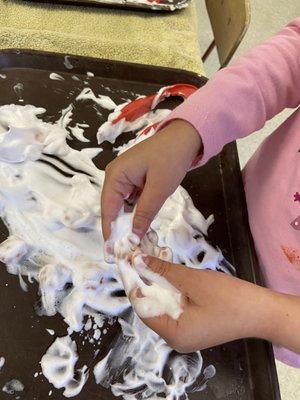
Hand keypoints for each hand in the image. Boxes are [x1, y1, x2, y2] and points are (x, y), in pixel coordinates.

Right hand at [101, 120, 201, 240]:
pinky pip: (131, 201)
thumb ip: (144, 213)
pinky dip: (136, 214)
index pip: (108, 209)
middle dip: (118, 229)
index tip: (111, 252)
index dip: (109, 231)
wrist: (185, 138)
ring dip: (128, 223)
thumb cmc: (171, 159)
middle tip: (124, 251)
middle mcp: (115, 177)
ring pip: (122, 207)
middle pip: (112, 209)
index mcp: (115, 176)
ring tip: (132, 243)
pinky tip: (140, 227)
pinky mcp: (134, 180)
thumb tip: (133, 236)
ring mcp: (124, 178)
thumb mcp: (159, 188)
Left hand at [129, 256, 299, 353]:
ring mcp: (186, 334)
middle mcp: (176, 339)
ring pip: (164, 306)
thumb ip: (163, 271)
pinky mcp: (195, 327)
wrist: (261, 310)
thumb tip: (138, 261)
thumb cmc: (227, 298)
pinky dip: (172, 291)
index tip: (128, 263)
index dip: (134, 284)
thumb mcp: (192, 281)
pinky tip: (170, 274)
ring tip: (152, 262)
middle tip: (140, 259)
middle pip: (152, 308)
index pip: (142, 308)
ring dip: (159, 285)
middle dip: (147, 282)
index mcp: (173, 334)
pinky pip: (176, 308)